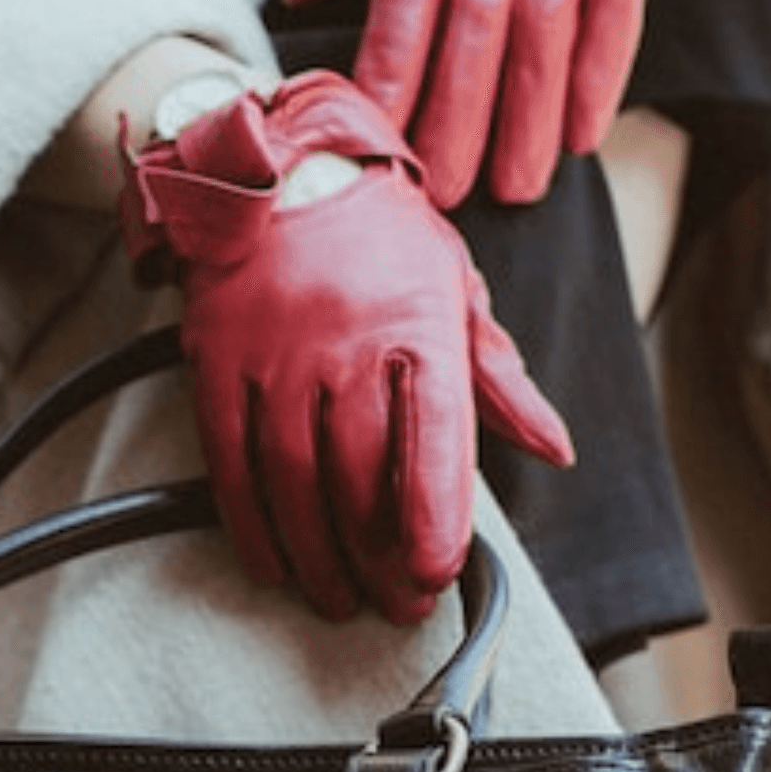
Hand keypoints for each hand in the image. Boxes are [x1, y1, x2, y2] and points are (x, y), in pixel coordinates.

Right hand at [121, 72, 572, 622]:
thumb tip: (552, 446)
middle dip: (380, 557)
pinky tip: (274, 565)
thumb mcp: (454, 289)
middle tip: (395, 604)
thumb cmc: (377, 236)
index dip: (434, 517)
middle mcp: (343, 344)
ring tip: (336, 598)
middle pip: (361, 478)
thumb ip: (497, 379)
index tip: (436, 572)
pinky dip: (250, 526)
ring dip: (317, 555)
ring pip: (293, 483)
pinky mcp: (217, 367)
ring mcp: (273, 359)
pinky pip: (230, 464)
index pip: (432, 439)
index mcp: (416, 325)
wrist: (276, 167)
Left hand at [283, 0, 658, 206]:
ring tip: (514, 188)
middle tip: (447, 194)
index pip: (405, 0)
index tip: (375, 136)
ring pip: (546, 26)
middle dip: (459, 117)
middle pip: (475, 28)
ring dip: (530, 115)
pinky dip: (603, 69)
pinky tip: (583, 133)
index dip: (391, 72)